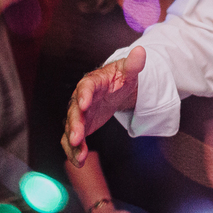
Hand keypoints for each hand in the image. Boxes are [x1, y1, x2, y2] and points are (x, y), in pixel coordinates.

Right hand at [62, 47, 145, 167]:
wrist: (114, 88)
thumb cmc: (119, 78)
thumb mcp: (128, 71)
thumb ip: (133, 64)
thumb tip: (141, 51)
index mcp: (92, 82)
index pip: (86, 87)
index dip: (84, 95)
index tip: (84, 104)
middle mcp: (81, 99)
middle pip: (74, 112)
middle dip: (75, 125)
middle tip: (77, 138)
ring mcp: (79, 114)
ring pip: (71, 129)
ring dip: (73, 143)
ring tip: (80, 156)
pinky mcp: (81, 127)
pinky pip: (74, 140)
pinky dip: (75, 151)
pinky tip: (80, 161)